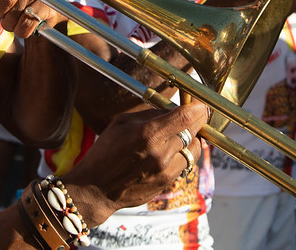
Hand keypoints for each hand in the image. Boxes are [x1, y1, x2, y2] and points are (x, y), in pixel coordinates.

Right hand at [63, 102, 207, 225]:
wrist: (95, 190)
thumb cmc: (104, 153)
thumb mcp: (121, 123)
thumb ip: (149, 114)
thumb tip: (172, 109)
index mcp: (147, 134)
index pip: (185, 117)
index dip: (198, 108)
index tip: (200, 105)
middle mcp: (160, 153)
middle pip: (193, 132)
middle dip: (195, 122)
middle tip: (192, 117)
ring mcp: (166, 171)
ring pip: (194, 149)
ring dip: (190, 139)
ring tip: (177, 136)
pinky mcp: (167, 183)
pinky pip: (186, 163)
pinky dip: (182, 154)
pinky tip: (169, 151)